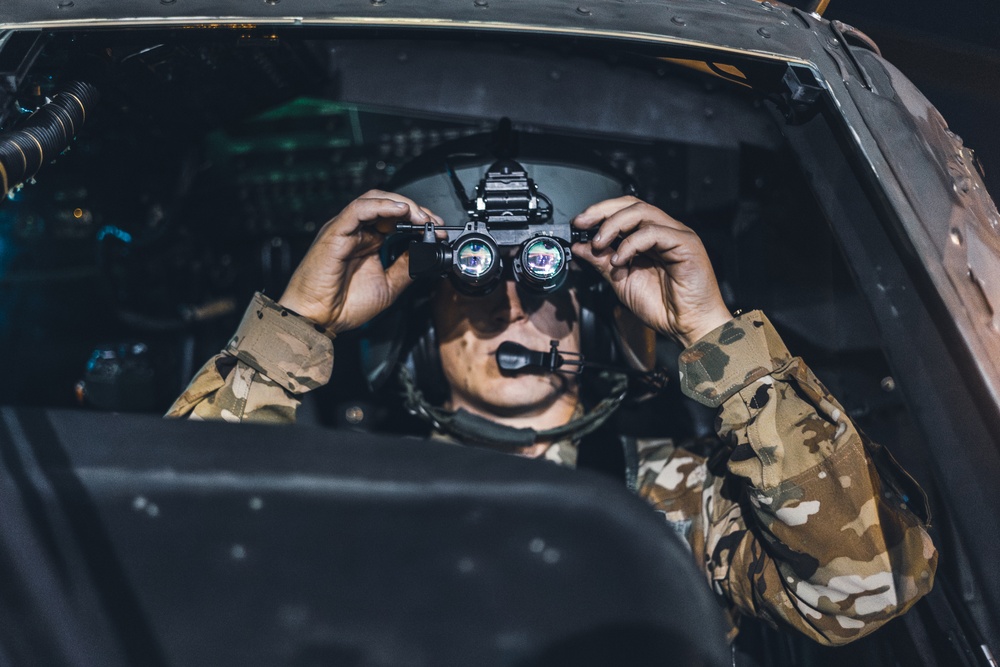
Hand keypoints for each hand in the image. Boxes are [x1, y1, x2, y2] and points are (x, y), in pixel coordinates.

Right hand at [278, 190, 442, 333]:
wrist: (318, 319)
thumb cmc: (343, 306)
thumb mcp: (388, 286)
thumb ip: (405, 267)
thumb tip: (425, 254)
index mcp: (367, 242)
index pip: (395, 218)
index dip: (418, 220)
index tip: (438, 231)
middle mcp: (357, 232)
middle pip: (387, 204)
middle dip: (414, 209)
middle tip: (434, 223)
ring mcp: (345, 230)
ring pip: (374, 200)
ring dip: (402, 205)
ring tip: (421, 217)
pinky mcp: (335, 232)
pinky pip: (358, 209)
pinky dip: (381, 206)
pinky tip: (400, 211)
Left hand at [572, 196, 731, 347]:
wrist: (688, 326)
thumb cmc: (664, 308)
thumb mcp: (622, 282)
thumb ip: (602, 262)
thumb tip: (580, 248)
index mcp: (650, 239)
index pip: (624, 212)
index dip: (599, 213)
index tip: (578, 225)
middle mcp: (664, 232)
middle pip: (632, 205)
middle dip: (602, 212)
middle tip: (582, 225)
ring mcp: (676, 235)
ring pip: (641, 212)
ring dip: (613, 225)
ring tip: (598, 244)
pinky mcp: (686, 244)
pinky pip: (654, 232)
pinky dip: (631, 244)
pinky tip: (619, 260)